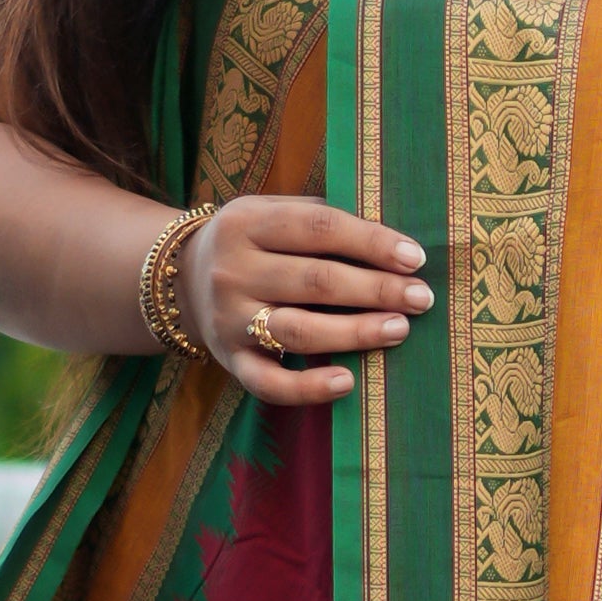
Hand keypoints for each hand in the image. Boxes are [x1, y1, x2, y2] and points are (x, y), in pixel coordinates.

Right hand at [176, 193, 432, 406]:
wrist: (180, 282)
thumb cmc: (253, 244)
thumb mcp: (272, 213)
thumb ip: (321, 220)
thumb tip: (393, 244)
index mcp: (247, 222)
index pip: (320, 228)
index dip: (371, 243)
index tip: (414, 258)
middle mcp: (233, 270)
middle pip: (316, 281)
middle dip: (376, 289)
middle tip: (420, 298)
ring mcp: (229, 319)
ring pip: (299, 330)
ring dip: (355, 332)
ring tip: (399, 329)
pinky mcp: (230, 361)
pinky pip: (270, 383)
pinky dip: (309, 387)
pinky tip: (347, 382)